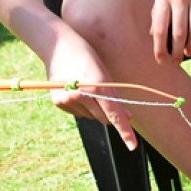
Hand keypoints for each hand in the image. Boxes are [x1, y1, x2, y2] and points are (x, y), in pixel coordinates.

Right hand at [45, 30, 137, 149]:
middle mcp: (81, 96)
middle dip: (108, 113)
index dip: (125, 131)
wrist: (57, 45)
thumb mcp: (104, 74)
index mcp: (97, 87)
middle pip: (104, 118)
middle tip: (104, 95)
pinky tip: (75, 90)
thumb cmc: (87, 56)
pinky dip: (81, 106)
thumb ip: (115, 97)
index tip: (132, 146)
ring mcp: (68, 100)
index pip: (114, 115)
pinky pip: (78, 113)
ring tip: (85, 87)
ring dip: (94, 108)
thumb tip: (127, 118)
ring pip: (91, 116)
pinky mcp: (58, 103)